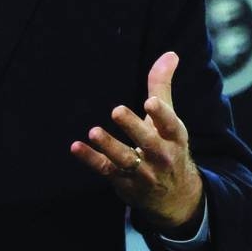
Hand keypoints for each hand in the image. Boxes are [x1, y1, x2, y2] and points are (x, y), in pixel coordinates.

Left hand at [70, 52, 203, 232]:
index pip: (170, 125)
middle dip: (133, 127)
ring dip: (109, 145)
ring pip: (124, 159)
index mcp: (174, 138)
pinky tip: (76, 147)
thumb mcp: (169, 120)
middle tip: (117, 110)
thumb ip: (162, 86)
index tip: (150, 101)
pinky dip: (90, 159)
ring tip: (94, 131)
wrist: (175, 196)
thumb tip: (170, 54)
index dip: (161, 114)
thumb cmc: (168, 146)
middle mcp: (160, 156)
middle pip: (147, 142)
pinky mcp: (123, 182)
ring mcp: (142, 172)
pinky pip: (105, 170)